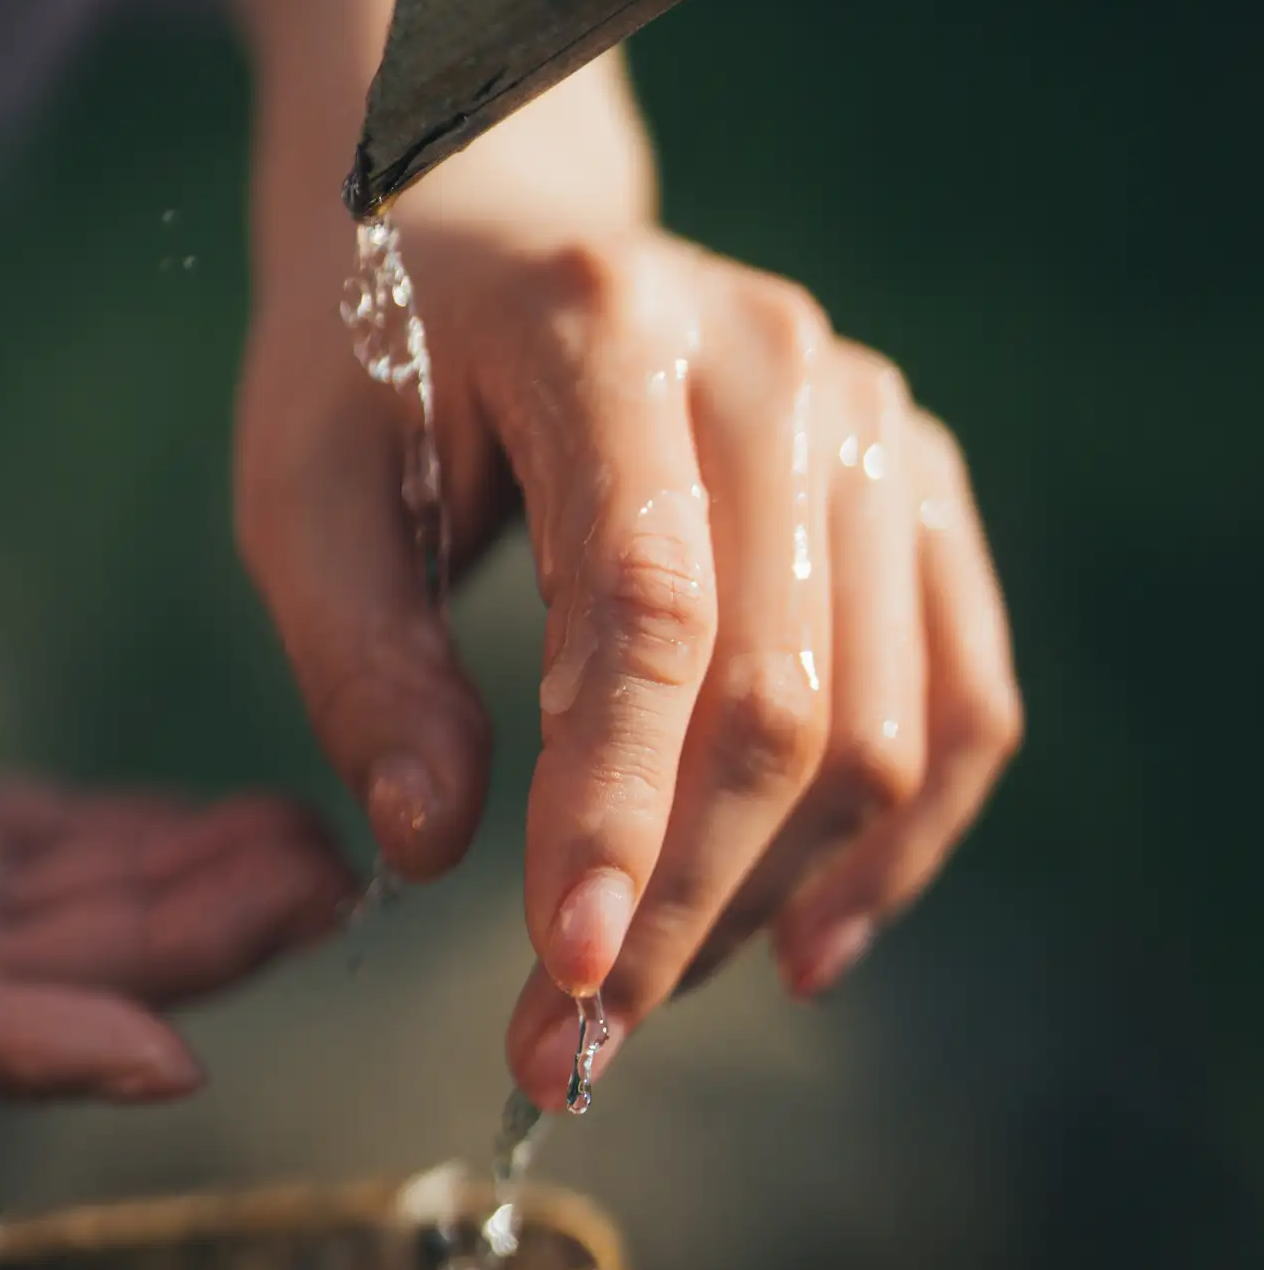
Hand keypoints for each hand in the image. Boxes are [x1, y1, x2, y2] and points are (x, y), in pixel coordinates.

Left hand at [198, 0, 1021, 1110]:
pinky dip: (904, 847)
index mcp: (608, 334)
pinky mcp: (916, 488)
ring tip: (642, 1006)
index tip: (558, 978)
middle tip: (562, 1047)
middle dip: (676, 903)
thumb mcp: (303, 491)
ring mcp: (873, 420)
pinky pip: (965, 698)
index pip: (645, 612)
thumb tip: (436, 848)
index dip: (611, 813)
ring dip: (771, 901)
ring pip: (884, 723)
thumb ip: (362, 663)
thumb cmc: (373, 368)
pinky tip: (805, 950)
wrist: (482, 222)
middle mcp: (777, 362)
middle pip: (778, 697)